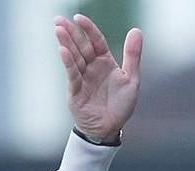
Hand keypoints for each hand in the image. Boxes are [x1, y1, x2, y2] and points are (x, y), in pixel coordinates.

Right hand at [54, 14, 140, 142]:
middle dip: (70, 33)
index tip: (79, 18)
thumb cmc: (120, 105)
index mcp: (105, 62)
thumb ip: (132, 55)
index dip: (88, 29)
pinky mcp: (75, 91)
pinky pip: (72, 75)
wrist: (110, 128)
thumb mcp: (131, 78)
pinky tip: (63, 51)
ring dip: (66, 44)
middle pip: (81, 46)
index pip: (95, 41)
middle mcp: (92, 68)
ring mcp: (82, 78)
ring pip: (74, 58)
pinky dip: (68, 63)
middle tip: (59, 19)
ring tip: (58, 30)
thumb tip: (136, 30)